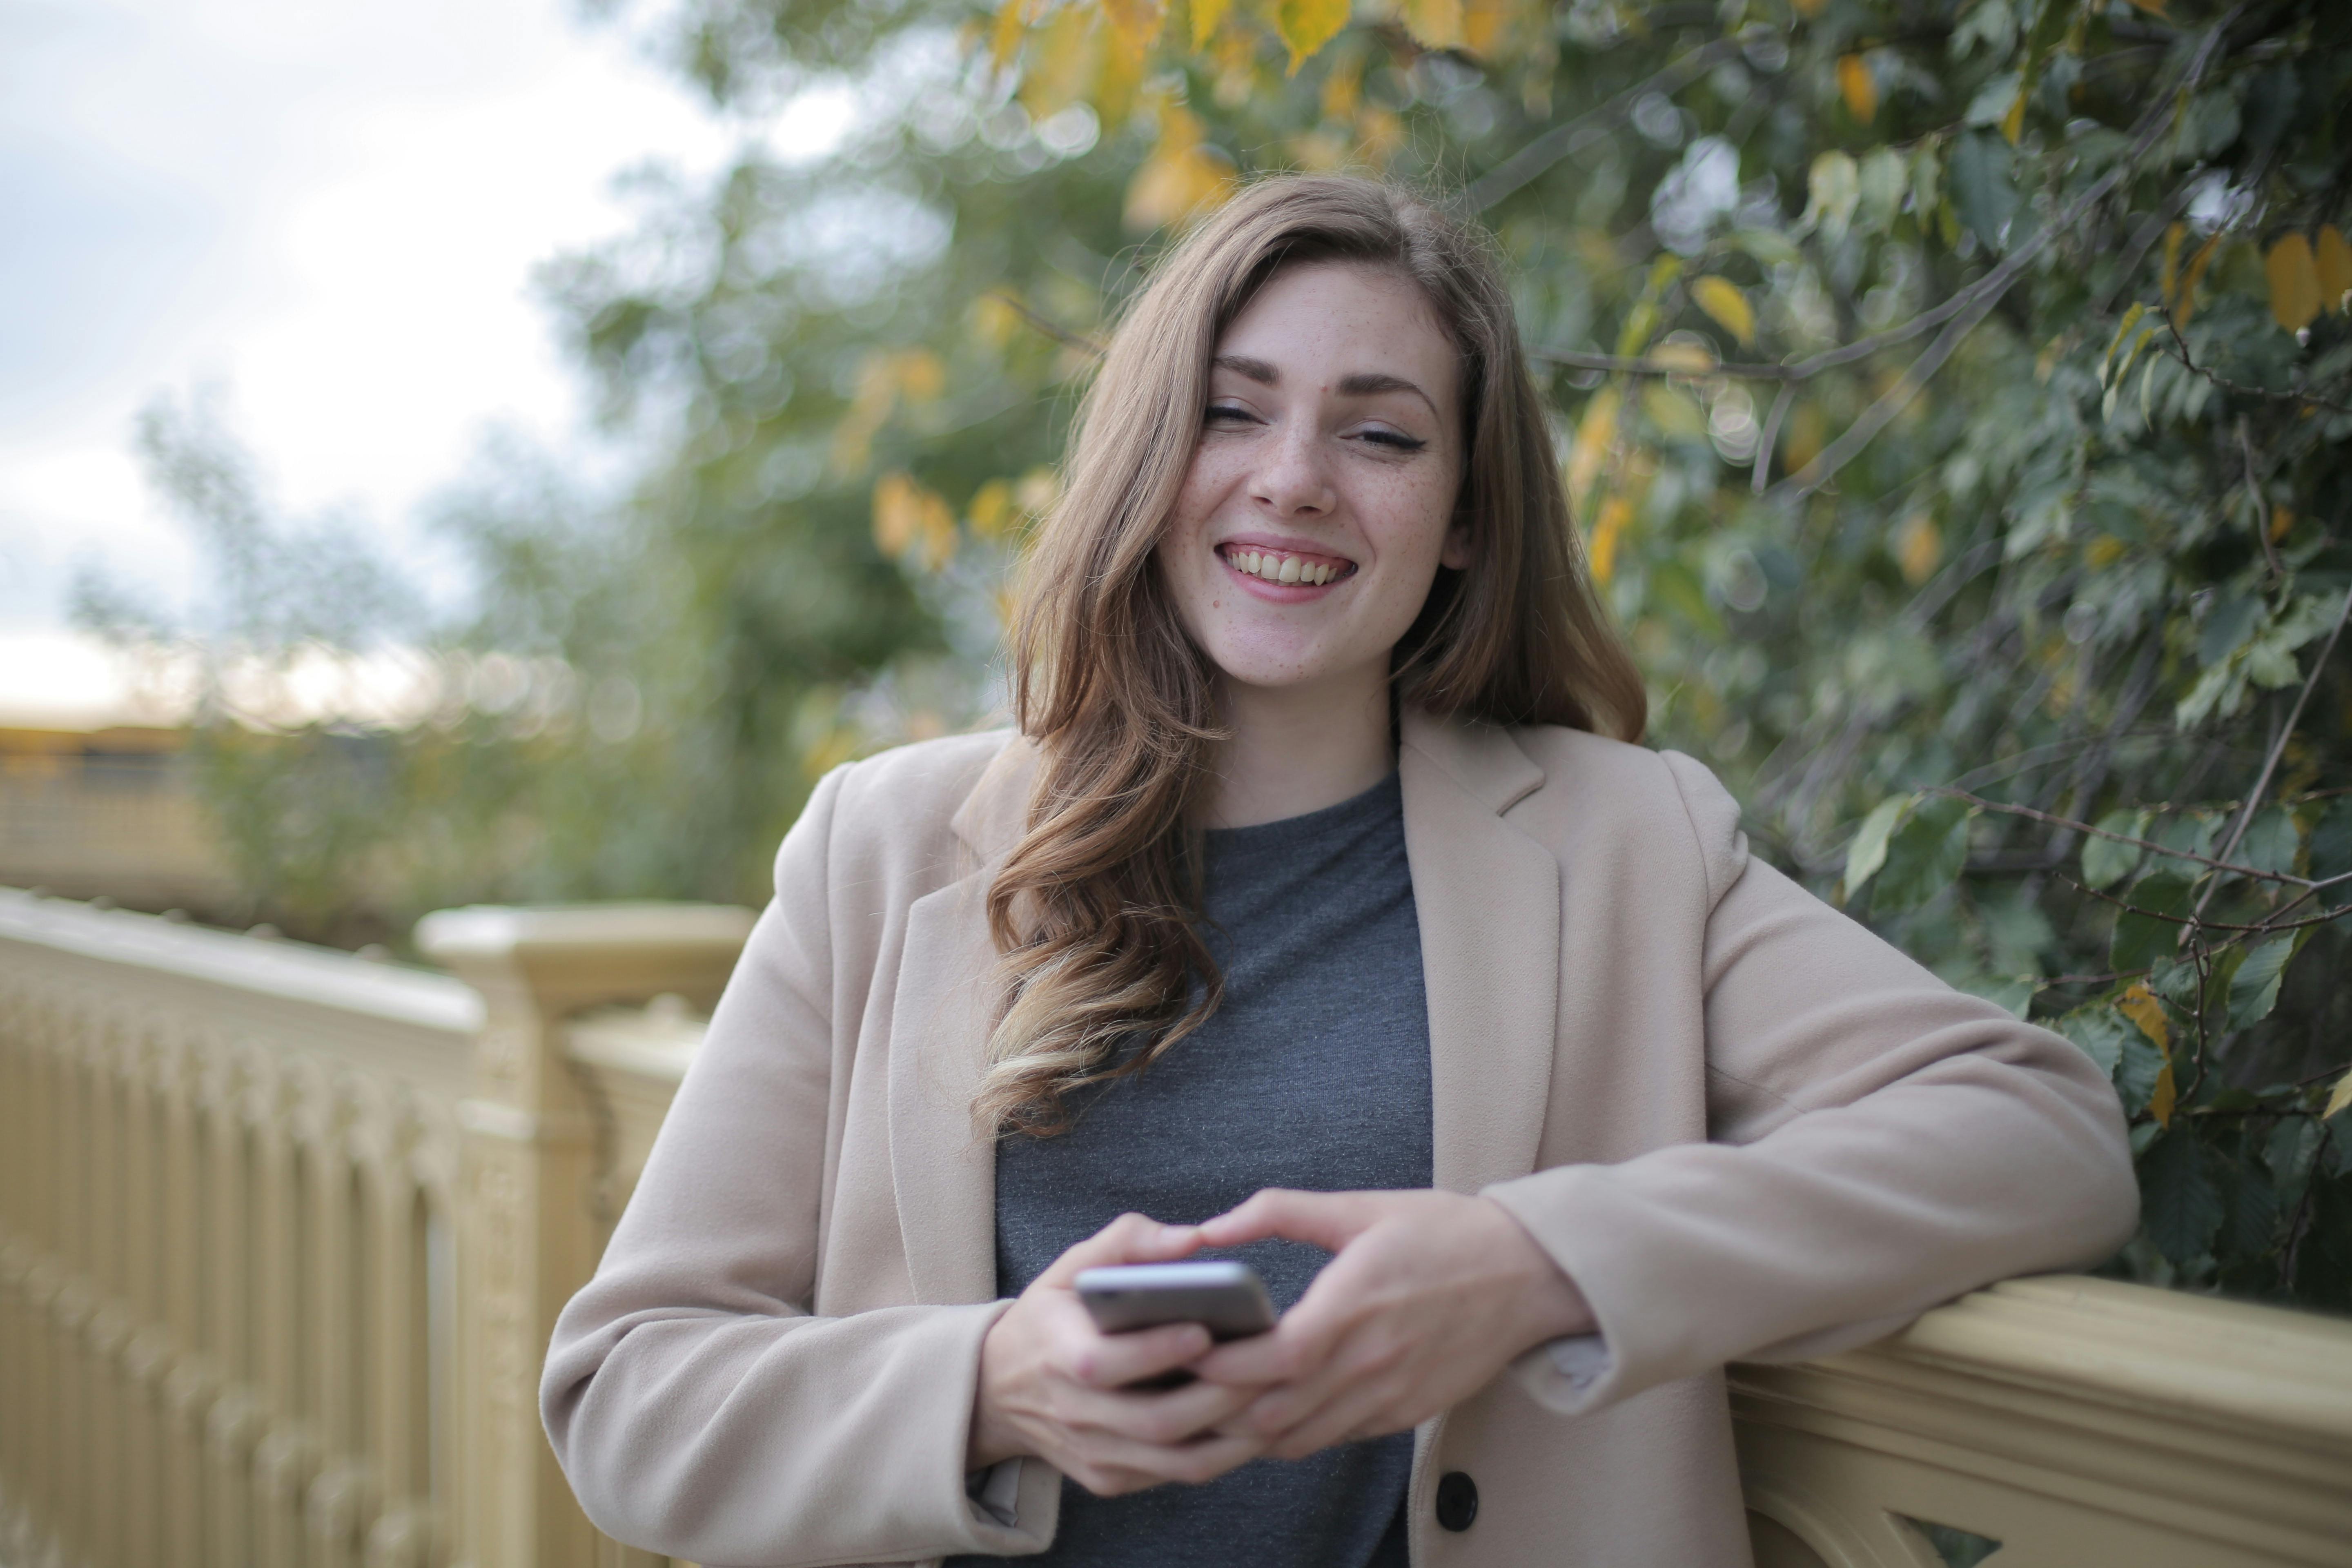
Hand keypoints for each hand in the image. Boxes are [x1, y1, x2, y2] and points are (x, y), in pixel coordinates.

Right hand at [969, 1213, 1274, 1495]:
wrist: (1001, 1388)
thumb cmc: (1054, 1314)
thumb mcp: (1071, 1266)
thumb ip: (1129, 1242)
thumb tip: (1194, 1239)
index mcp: (1057, 1355)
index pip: (1106, 1365)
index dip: (1158, 1352)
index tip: (1207, 1329)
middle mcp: (1074, 1415)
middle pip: (1156, 1421)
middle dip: (1219, 1397)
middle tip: (1271, 1367)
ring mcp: (1095, 1456)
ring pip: (1176, 1461)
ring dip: (1235, 1435)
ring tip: (1279, 1399)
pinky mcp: (1112, 1479)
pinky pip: (1177, 1476)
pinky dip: (1224, 1454)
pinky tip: (1258, 1424)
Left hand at [1188, 1190, 1593, 1461]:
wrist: (1527, 1274)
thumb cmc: (1442, 1232)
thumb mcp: (1360, 1207)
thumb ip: (1281, 1212)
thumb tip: (1211, 1229)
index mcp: (1356, 1303)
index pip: (1275, 1358)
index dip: (1222, 1363)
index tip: (1188, 1348)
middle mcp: (1371, 1360)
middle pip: (1275, 1410)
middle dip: (1221, 1403)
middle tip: (1187, 1382)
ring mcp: (1390, 1394)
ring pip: (1300, 1438)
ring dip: (1252, 1428)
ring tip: (1219, 1402)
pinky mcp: (1405, 1414)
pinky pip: (1334, 1439)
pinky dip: (1295, 1433)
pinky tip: (1273, 1409)